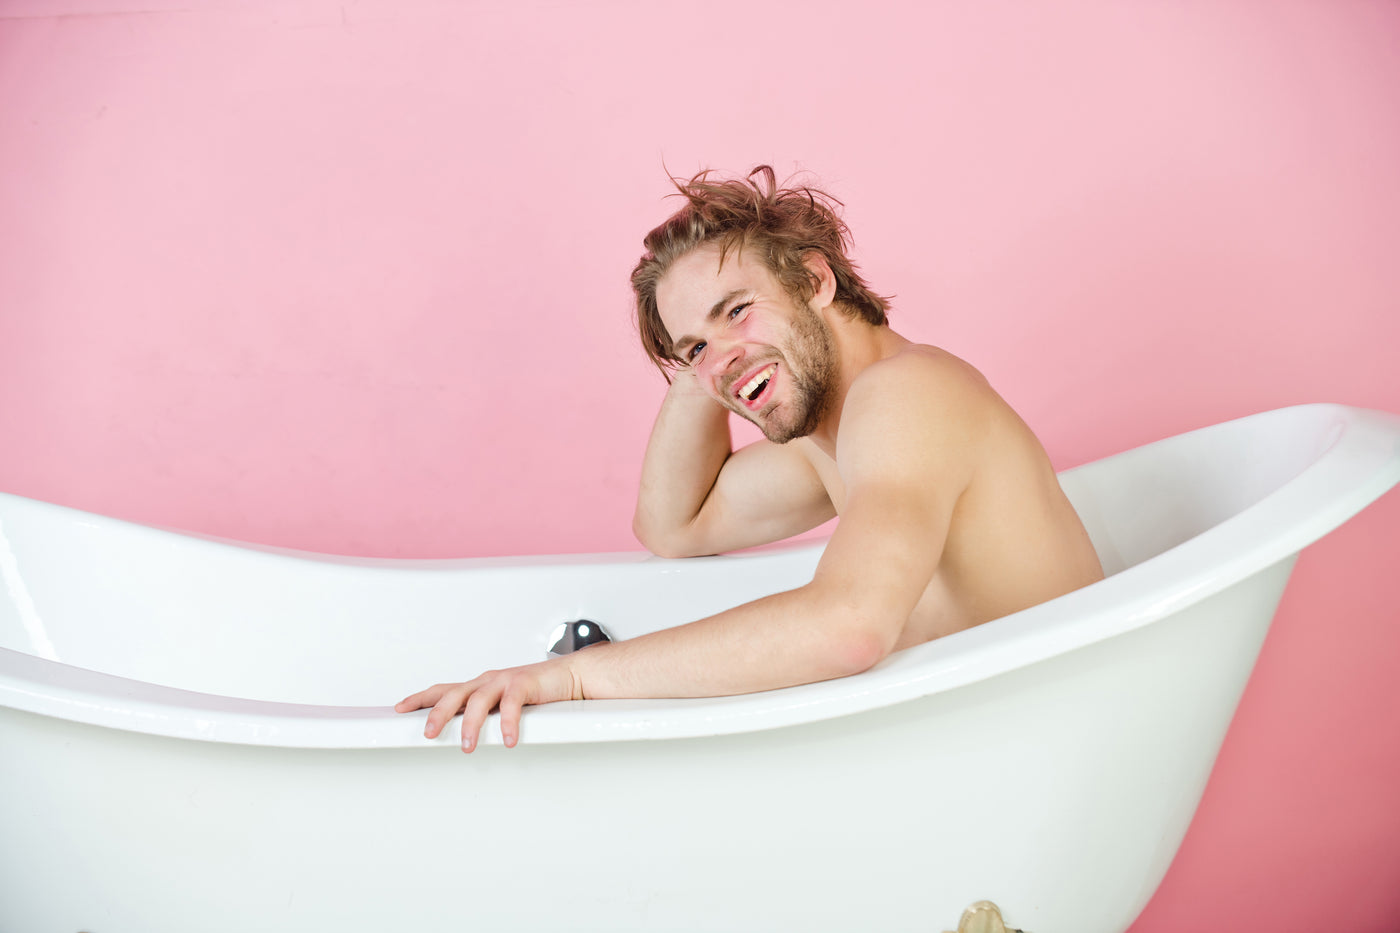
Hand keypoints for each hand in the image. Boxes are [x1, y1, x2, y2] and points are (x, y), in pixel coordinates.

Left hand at [394, 656, 584, 751]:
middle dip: (437, 713)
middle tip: (428, 734)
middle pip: (453, 694)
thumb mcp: (504, 703)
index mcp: (479, 685)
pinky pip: (511, 704)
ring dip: (470, 725)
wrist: (570, 676)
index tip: (400, 708)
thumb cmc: (537, 692)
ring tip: (467, 746)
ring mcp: (505, 680)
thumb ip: (486, 715)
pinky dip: (507, 723)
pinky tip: (508, 740)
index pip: (443, 689)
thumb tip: (464, 736)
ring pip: (478, 700)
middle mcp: (487, 681)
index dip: (421, 698)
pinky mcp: (524, 683)